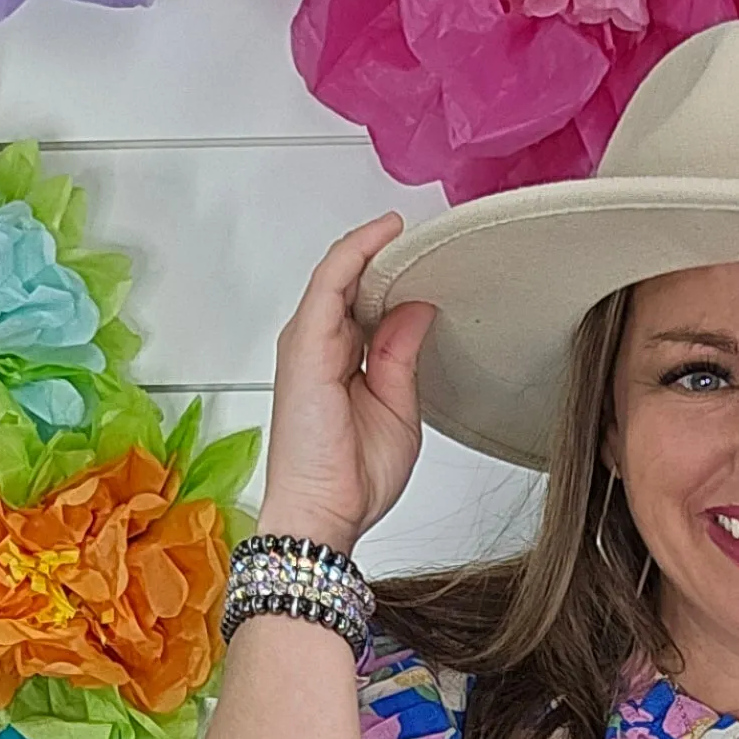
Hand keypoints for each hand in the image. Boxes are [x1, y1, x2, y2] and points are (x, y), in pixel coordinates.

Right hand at [256, 213, 434, 553]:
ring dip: (374, 243)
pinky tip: (386, 234)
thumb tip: (419, 308)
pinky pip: (332, 280)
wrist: (323, 516)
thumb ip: (404, 355)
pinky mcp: (307, 343)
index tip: (431, 254)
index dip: (393, 272)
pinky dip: (358, 252)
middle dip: (386, 252)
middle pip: (351, 279)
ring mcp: (309, 340)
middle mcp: (319, 342)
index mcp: (340, 358)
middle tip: (429, 230)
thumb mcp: (399, 408)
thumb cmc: (351, 478)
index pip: (364, 299)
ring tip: (412, 223)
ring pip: (339, 270)